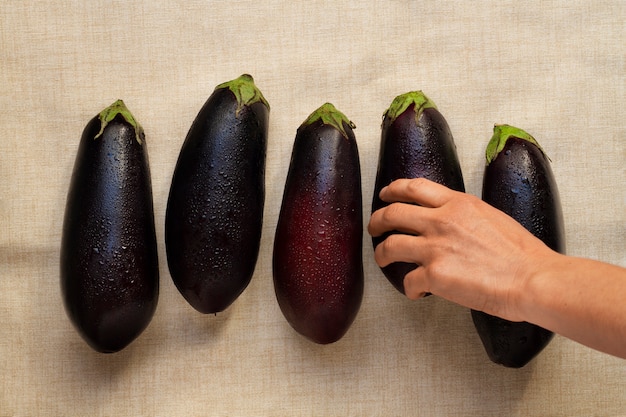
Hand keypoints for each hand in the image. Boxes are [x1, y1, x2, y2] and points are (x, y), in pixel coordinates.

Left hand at [368, 178, 553, 321]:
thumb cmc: (522, 254)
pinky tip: (417, 293)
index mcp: (458, 203)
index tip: (385, 194)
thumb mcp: (491, 217)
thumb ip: (465, 215)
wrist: (532, 279)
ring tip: (383, 260)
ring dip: (381, 254)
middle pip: (392, 213)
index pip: (414, 187)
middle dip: (377, 220)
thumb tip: (452, 222)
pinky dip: (409, 289)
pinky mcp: (434, 274)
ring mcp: (435, 247)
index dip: (393, 189)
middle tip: (374, 228)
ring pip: (390, 246)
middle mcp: (441, 221)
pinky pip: (408, 281)